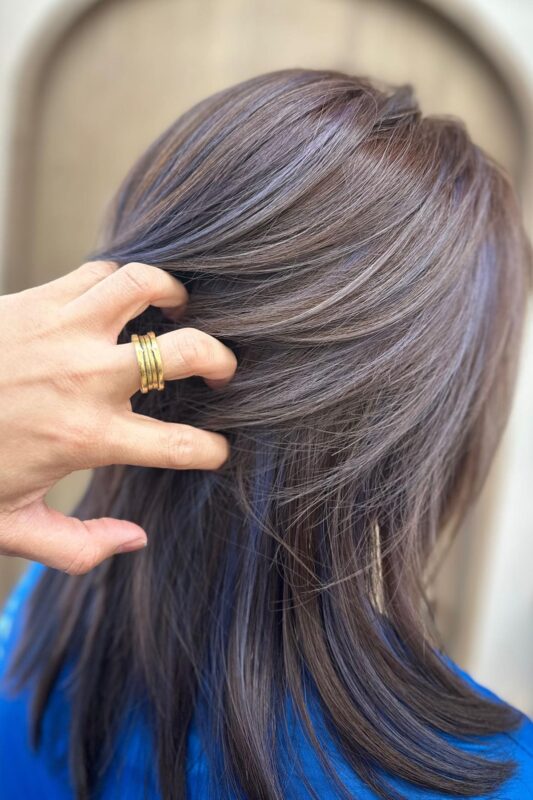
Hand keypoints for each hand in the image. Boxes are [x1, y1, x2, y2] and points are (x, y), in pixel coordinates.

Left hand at [0, 260, 236, 573]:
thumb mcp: (11, 527)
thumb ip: (78, 546)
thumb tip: (137, 537)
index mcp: (86, 438)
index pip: (179, 445)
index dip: (212, 450)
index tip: (216, 449)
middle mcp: (85, 379)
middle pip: (185, 352)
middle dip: (220, 359)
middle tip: (222, 369)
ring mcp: (64, 332)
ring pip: (146, 287)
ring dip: (175, 296)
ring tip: (180, 310)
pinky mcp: (39, 301)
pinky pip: (101, 272)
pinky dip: (126, 279)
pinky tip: (127, 298)